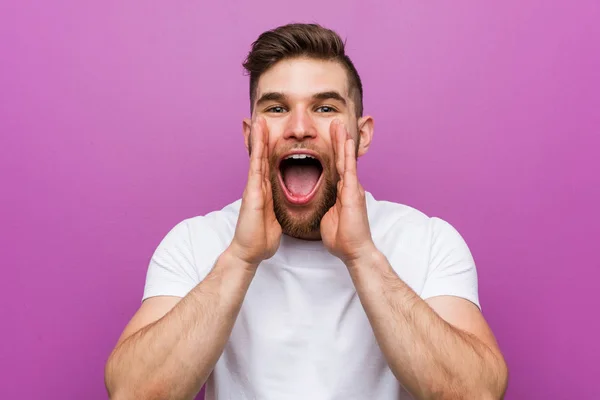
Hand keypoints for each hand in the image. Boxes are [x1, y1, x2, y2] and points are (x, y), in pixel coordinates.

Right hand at [229, 117, 281, 266]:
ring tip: (259, 120)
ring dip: (258, 138)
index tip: (273, 134)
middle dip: (261, 138)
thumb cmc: (261, 238)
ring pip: (257, 157)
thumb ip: (276, 209)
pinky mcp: (252, 191)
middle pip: (261, 157)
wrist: (251, 251)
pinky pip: (256, 165)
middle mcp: (258, 186)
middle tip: (262, 119)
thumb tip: (281, 207)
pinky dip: (257, 149)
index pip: (268, 165)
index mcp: (265, 191)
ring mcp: (254, 187)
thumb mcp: (274, 219)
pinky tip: (258, 137)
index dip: (270, 149)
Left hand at [320, 120, 376, 265]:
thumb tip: (324, 207)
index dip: (333, 151)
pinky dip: (347, 155)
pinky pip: (349, 170)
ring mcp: (352, 189)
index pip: (336, 167)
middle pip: (341, 159)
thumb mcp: (329, 218)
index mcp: (342, 192)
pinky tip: (347, 142)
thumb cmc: (342, 238)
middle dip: (339, 141)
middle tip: (335, 123)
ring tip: (340, 125)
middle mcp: (349, 187)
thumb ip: (328, 208)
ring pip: (346, 160)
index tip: (329, 137)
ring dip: (343, 142)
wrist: (353, 250)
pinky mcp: (353, 194)